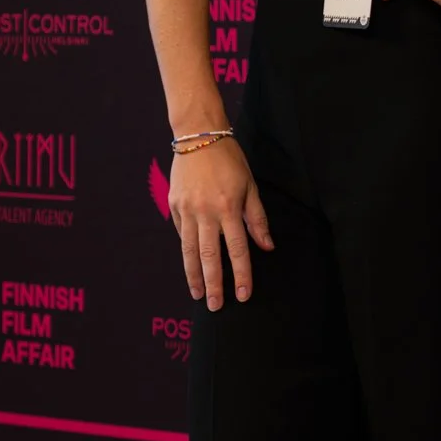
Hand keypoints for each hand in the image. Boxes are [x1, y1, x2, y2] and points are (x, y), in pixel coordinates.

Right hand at [167, 139, 272, 309]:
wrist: (198, 134)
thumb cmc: (229, 159)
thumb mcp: (250, 186)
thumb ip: (257, 219)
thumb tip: (267, 247)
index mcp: (229, 208)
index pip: (237, 250)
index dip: (242, 275)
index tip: (243, 295)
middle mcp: (206, 212)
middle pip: (210, 256)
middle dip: (213, 284)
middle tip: (215, 306)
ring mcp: (187, 209)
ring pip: (189, 250)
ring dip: (194, 275)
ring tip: (197, 294)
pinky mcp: (174, 205)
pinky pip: (181, 233)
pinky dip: (186, 251)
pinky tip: (190, 266)